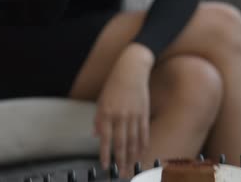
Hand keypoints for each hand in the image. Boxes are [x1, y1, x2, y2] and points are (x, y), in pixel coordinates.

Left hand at [94, 44, 153, 175]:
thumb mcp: (101, 100)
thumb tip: (96, 135)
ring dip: (132, 156)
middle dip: (120, 161)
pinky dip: (143, 144)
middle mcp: (120, 116)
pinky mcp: (143, 113)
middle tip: (121, 173)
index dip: (104, 154)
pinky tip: (142, 152)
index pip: (105, 139)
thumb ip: (98, 119)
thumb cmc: (114, 84)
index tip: (104, 166)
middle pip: (121, 143)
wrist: (132, 70)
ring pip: (133, 140)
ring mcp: (133, 115)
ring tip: (131, 167)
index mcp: (106, 113)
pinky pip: (143, 132)